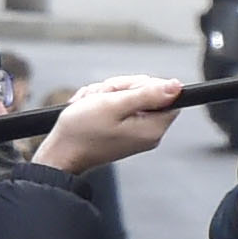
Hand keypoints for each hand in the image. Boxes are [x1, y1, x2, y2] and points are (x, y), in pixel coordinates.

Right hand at [30, 74, 186, 171]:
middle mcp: (148, 132)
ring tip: (89, 104)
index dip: (144, 86)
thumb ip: (148, 94)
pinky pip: (117, 106)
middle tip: (101, 97)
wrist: (59, 153)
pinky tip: (87, 108)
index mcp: (153, 128)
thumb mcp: (114, 105)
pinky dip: (100, 102)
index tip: (122, 91)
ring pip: (127, 97)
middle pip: (146, 93)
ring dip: (105, 94)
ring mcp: (135, 133)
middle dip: (119, 88)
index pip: (167, 95)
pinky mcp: (122, 131)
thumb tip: (178, 86)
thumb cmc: (82, 131)